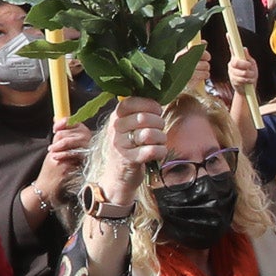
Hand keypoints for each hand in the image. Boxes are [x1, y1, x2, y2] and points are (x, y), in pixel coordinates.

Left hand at [28, 121, 92, 213]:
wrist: (52, 187)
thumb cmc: (55, 167)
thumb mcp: (58, 147)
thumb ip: (61, 133)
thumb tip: (56, 118)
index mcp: (83, 138)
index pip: (78, 124)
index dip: (67, 122)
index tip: (55, 127)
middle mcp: (89, 145)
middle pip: (79, 131)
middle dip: (63, 136)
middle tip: (53, 145)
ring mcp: (89, 154)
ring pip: (78, 139)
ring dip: (62, 144)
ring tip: (52, 151)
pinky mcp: (86, 163)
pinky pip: (76, 152)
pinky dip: (65, 153)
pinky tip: (56, 157)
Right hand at [89, 101, 164, 216]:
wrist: (117, 176)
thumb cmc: (128, 147)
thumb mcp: (127, 127)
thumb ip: (137, 113)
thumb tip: (157, 98)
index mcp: (115, 117)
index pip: (130, 102)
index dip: (149, 104)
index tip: (157, 110)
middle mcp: (115, 130)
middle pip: (143, 118)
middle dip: (159, 122)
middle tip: (160, 129)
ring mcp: (120, 145)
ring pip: (149, 134)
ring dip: (161, 137)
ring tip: (159, 142)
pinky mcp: (129, 160)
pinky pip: (152, 151)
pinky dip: (161, 151)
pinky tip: (158, 153)